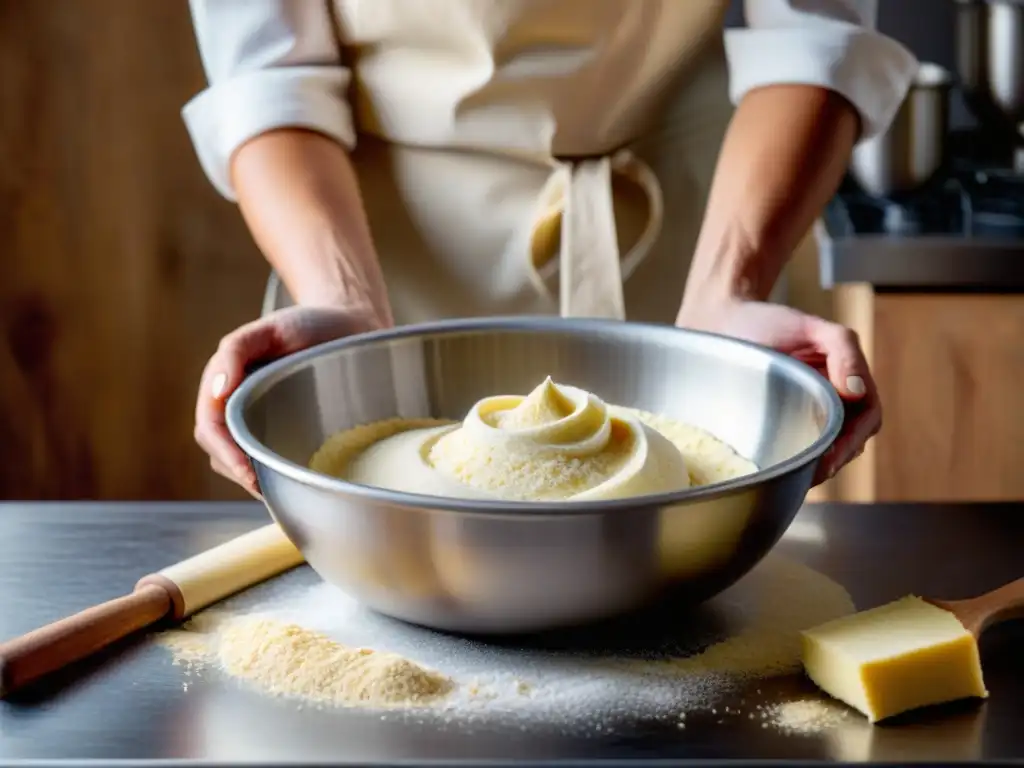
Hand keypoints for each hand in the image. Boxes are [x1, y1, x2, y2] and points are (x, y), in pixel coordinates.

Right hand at [195, 305, 386, 495]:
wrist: (348, 325)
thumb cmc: (307, 324)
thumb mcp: (271, 328)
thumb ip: (237, 349)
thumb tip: (217, 392)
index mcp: (225, 382)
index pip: (210, 428)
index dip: (225, 454)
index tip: (248, 473)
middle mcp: (236, 405)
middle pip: (219, 451)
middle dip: (236, 472)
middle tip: (264, 489)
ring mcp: (259, 419)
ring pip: (241, 460)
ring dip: (252, 478)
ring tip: (279, 489)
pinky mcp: (284, 430)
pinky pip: (269, 459)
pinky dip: (274, 474)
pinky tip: (293, 481)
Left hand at [677, 300, 879, 484]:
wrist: (719, 323)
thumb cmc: (765, 322)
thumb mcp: (809, 327)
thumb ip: (842, 347)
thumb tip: (856, 390)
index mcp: (845, 381)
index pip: (866, 419)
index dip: (852, 441)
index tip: (831, 458)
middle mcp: (829, 402)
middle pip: (847, 443)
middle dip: (833, 461)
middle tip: (810, 476)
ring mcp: (802, 417)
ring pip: (820, 452)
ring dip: (812, 468)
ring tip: (792, 478)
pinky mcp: (774, 428)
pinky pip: (789, 452)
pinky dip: (788, 465)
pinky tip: (774, 471)